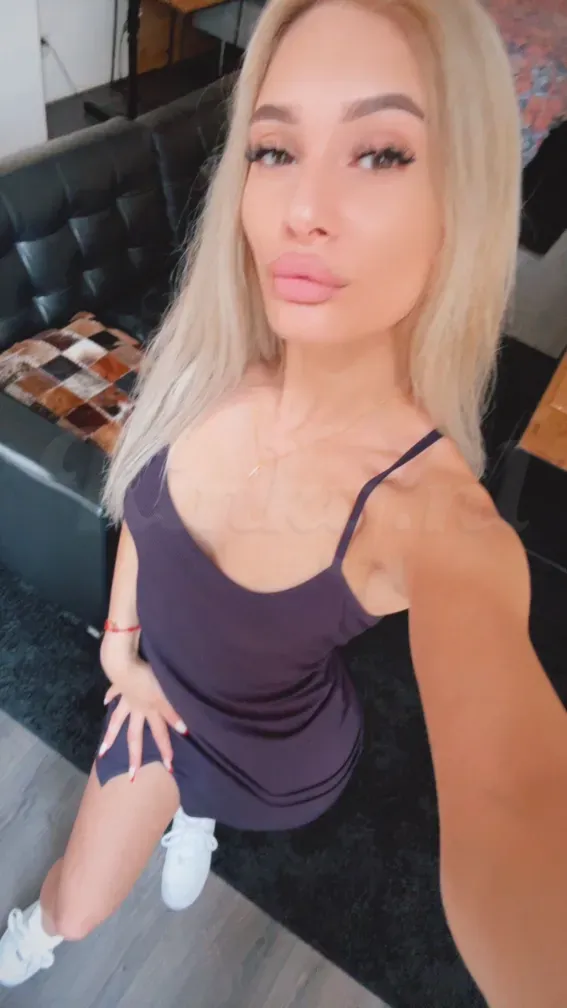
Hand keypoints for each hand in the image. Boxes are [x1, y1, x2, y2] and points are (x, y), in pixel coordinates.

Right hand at [99, 635, 187, 780]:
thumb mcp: (165, 695)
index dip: (165, 749)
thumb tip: (184, 731)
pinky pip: (114, 693)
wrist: (124, 663)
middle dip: (134, 756)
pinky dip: (110, 697)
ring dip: (110, 736)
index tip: (169, 768)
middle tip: (131, 776)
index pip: (159, 734)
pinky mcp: (118, 685)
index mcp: (149, 710)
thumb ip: (173, 712)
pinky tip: (106, 701)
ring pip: (118, 720)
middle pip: (134, 736)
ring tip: (102, 752)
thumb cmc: (148, 677)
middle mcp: (136, 709)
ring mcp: (125, 699)